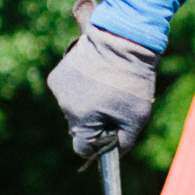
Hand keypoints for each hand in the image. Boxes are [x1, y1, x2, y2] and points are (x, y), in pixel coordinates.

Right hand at [47, 2, 158, 157]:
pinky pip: (70, 92)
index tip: (110, 139)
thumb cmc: (132, 82)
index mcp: (81, 119)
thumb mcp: (136, 117)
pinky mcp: (58, 74)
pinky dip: (81, 89)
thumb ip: (124, 141)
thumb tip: (115, 153)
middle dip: (96, 122)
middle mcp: (65, 106)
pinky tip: (97, 77)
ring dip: (88, 104)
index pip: (83, 148)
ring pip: (74, 108)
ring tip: (108, 87)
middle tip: (116, 106)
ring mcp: (59, 89)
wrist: (122, 41)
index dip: (98, 147)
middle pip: (80, 127)